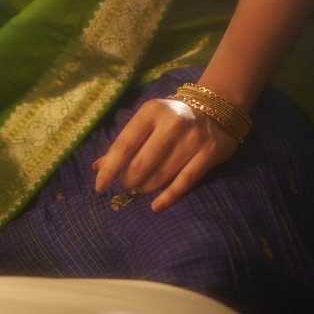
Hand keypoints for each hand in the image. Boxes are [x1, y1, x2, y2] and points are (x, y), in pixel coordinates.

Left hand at [93, 97, 238, 211]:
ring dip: (146, 187)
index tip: (99, 186)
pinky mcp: (208, 153)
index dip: (110, 168)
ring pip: (161, 174)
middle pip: (142, 163)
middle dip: (129, 180)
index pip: (125, 144)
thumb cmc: (172, 117)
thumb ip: (125, 142)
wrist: (216, 107)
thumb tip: (97, 167)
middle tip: (126, 186)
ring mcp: (192, 139)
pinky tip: (156, 206)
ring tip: (140, 189)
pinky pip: (184, 182)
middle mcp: (172, 123)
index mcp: (152, 111)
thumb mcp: (148, 120)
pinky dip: (168, 197)